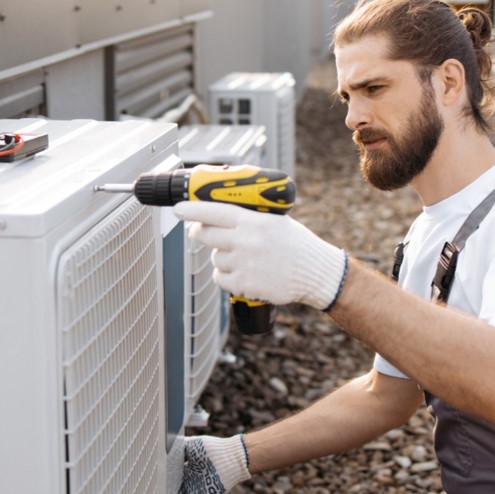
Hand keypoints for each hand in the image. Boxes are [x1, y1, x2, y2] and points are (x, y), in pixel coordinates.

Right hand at [170, 434, 251, 493]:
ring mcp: (197, 492)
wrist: (229, 456)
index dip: (162, 481)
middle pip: (173, 492)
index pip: (171, 479)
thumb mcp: (190, 446)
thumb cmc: (211, 448)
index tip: (152, 482)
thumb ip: (176, 447)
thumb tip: (163, 447)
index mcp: (187, 470)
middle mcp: (191, 482)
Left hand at [174, 201, 347, 310]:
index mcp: (254, 221)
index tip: (178, 209)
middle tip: (198, 231)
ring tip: (243, 258)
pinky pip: (220, 278)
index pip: (214, 211)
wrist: (316, 273)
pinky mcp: (245, 285)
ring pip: (215, 258)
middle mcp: (246, 241)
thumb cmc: (297, 245)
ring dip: (221, 257)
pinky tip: (242, 273)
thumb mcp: (275, 221)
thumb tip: (217, 215)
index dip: (192, 210)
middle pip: (206, 235)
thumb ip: (248, 219)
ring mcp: (244, 264)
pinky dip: (226, 276)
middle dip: (199, 232)